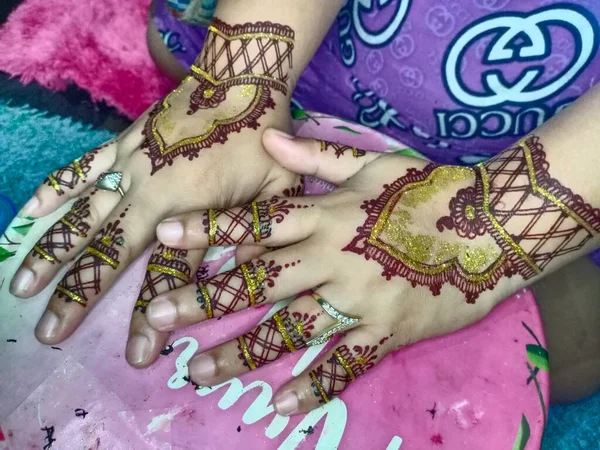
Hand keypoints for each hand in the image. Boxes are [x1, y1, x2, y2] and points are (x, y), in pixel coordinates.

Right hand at [9, 62, 299, 367]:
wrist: (238, 82)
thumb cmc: (260, 143)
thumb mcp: (277, 193)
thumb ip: (257, 236)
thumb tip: (239, 279)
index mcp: (195, 211)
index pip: (170, 276)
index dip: (153, 318)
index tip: (136, 355)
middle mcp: (153, 194)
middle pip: (110, 253)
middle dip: (78, 296)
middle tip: (50, 334)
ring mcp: (130, 168)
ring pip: (82, 216)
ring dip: (50, 253)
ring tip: (21, 287)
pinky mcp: (119, 145)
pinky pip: (77, 170)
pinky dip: (50, 193)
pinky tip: (26, 218)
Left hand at [145, 132, 519, 414]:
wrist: (491, 227)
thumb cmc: (430, 189)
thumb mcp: (372, 162)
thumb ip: (315, 158)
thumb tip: (268, 139)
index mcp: (326, 217)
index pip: (255, 223)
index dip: (208, 229)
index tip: (164, 239)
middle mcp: (333, 260)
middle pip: (258, 283)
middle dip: (205, 301)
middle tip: (159, 319)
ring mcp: (359, 301)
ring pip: (291, 331)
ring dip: (243, 352)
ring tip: (200, 370)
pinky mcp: (387, 332)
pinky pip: (346, 365)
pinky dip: (315, 387)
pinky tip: (282, 407)